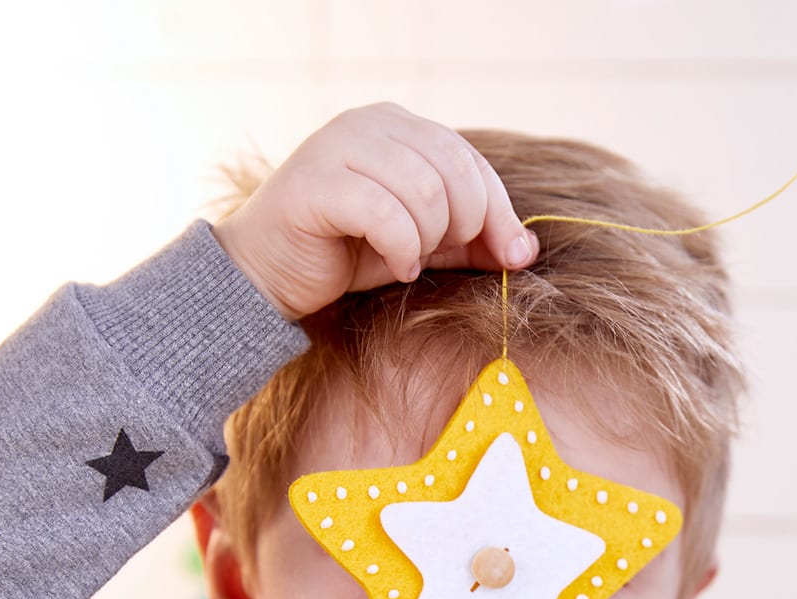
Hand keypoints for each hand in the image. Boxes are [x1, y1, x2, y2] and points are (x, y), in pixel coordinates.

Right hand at [212, 104, 538, 320]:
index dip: (500, 213)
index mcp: (398, 125)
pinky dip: (401, 248)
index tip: (509, 256)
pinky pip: (385, 212)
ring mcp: (336, 146)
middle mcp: (368, 124)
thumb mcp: (424, 244)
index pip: (471, 161)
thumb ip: (473, 240)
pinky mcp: (314, 183)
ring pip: (424, 191)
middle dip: (463, 225)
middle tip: (437, 254)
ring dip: (428, 240)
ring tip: (408, 260)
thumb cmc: (349, 253)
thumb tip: (527, 250)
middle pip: (454, 171)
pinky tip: (394, 267)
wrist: (268, 275)